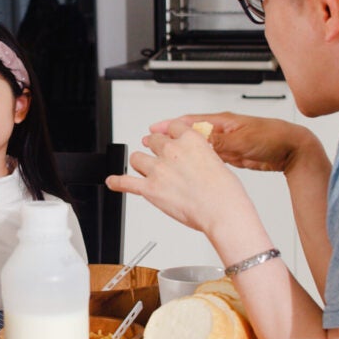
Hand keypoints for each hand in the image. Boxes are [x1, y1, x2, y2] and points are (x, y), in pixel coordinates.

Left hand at [106, 118, 256, 235]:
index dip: (169, 133)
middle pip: (152, 140)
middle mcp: (171, 151)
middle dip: (155, 149)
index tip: (167, 137)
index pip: (172, 127)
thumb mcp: (216, 161)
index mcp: (190, 140)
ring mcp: (158, 169)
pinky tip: (113, 181)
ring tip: (145, 171)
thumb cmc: (225, 192)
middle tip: (159, 157)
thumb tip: (192, 159)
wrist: (222, 211)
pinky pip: (126, 182)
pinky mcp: (150, 189)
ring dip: (141, 164)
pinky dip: (117, 182)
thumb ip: (198, 155)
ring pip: (137, 158)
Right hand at [153, 112, 319, 173]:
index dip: (170, 125)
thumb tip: (197, 142)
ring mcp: (226, 142)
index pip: (190, 121)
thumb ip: (218, 142)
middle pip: (190, 133)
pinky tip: (189, 165)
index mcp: (222, 121)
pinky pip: (209, 156)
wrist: (292, 149)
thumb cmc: (273, 137)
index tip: (154, 129)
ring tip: (166, 154)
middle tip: (152, 141)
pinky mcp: (232, 154)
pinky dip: (197, 159)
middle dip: (171, 137)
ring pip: (198, 146)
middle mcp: (222, 130)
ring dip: (183, 149)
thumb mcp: (242, 140)